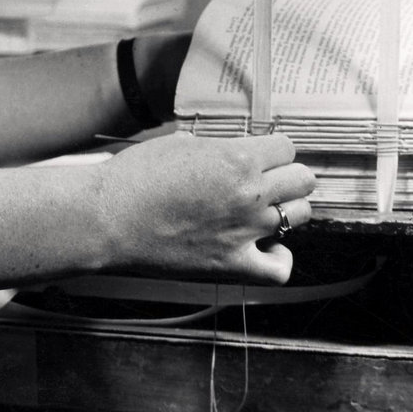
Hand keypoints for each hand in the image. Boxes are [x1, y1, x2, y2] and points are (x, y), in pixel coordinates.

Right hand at [97, 130, 313, 283]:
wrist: (109, 218)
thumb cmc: (137, 176)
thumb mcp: (181, 143)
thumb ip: (217, 148)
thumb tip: (230, 153)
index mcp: (238, 158)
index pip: (286, 147)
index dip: (275, 148)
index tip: (264, 153)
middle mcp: (250, 194)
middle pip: (303, 179)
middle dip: (288, 175)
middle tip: (271, 178)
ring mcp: (245, 232)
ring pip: (300, 216)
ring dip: (287, 209)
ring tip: (267, 208)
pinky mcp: (232, 266)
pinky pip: (280, 268)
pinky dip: (281, 257)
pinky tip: (268, 246)